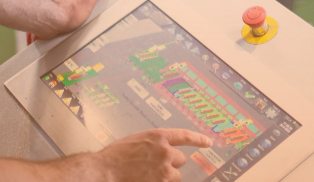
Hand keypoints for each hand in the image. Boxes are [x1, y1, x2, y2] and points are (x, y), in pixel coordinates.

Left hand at [47, 0, 111, 36]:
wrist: (51, 22)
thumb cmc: (68, 12)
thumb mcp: (89, 0)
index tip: (91, 4)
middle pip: (74, 2)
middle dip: (78, 9)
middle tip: (84, 18)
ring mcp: (57, 8)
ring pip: (66, 11)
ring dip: (70, 17)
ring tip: (76, 25)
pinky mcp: (52, 18)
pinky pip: (59, 20)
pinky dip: (62, 24)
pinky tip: (66, 29)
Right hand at [95, 129, 212, 181]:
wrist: (105, 170)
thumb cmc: (115, 156)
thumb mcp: (136, 141)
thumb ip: (152, 144)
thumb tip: (160, 150)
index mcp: (158, 136)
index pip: (185, 136)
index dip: (198, 139)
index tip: (208, 142)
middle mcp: (165, 151)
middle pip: (180, 159)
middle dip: (171, 164)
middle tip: (155, 167)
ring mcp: (164, 169)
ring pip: (175, 175)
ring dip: (166, 177)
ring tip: (148, 176)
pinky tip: (147, 179)